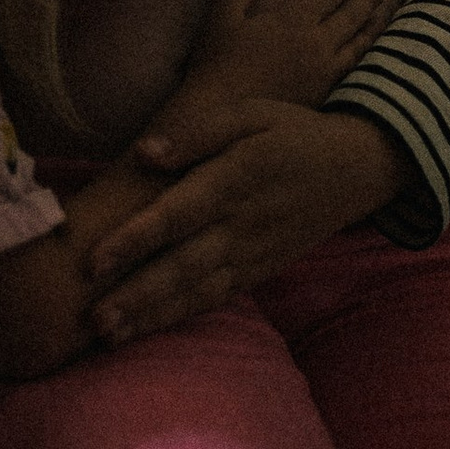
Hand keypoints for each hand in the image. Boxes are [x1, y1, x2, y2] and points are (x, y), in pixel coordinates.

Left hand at [84, 96, 409, 342]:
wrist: (358, 168)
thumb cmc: (293, 132)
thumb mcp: (251, 112)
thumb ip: (197, 132)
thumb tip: (144, 153)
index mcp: (236, 180)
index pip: (177, 214)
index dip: (135, 238)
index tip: (94, 259)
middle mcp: (242, 225)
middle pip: (182, 265)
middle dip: (136, 294)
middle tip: (91, 318)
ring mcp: (252, 253)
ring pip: (196, 290)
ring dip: (151, 314)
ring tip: (107, 335)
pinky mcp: (259, 270)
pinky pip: (216, 296)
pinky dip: (180, 315)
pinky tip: (144, 329)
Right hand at [180, 0, 386, 115]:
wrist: (221, 116)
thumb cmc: (216, 63)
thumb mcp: (223, 14)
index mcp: (293, 19)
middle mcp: (316, 43)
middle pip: (351, 16)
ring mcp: (324, 72)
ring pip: (358, 44)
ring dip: (371, 27)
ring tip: (381, 17)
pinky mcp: (324, 95)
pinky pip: (353, 70)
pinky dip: (365, 55)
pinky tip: (366, 53)